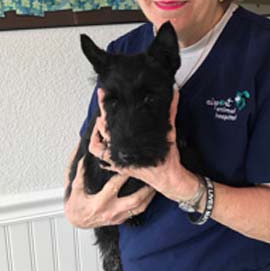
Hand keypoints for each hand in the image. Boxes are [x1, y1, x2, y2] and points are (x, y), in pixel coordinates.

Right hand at [64, 157, 155, 227]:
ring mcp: (117, 217)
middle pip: (134, 200)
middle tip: (152, 175)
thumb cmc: (76, 205)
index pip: (115, 186)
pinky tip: (150, 194)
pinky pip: (137, 212)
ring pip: (139, 208)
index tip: (132, 164)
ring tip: (157, 184)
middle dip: (146, 188)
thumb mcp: (75, 189)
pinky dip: (145, 202)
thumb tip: (84, 158)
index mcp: (100, 203)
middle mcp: (111, 211)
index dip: (124, 174)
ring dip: (150, 196)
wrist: (77, 221)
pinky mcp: (121, 220)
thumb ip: (80, 174)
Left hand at [90, 88, 199, 202]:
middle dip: (100, 116)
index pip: (111, 120)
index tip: (102, 93)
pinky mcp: (119, 167)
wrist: (168, 178)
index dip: (104, 106)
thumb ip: (171, 110)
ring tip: (99, 124)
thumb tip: (174, 91)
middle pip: (102, 131)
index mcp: (127, 142)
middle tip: (101, 104)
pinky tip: (103, 143)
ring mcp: (116, 161)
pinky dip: (101, 151)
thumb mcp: (170, 131)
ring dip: (95, 136)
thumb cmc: (167, 158)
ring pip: (96, 148)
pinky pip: (103, 160)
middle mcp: (119, 152)